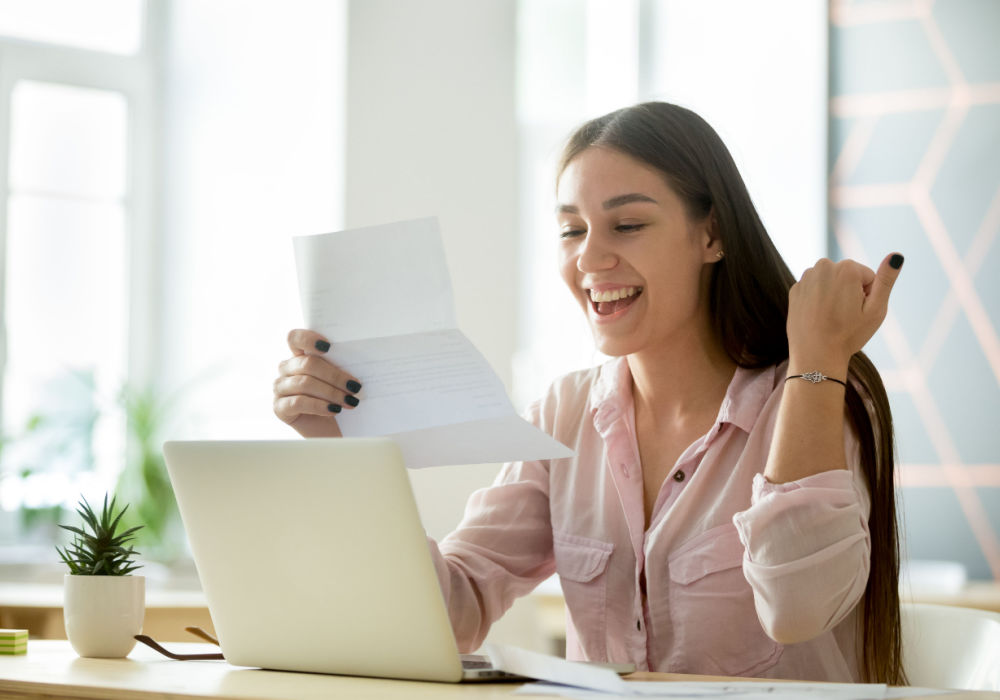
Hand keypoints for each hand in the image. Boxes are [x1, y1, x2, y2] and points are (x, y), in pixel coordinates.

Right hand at [273, 329, 362, 437]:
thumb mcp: (340, 381)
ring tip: (350, 401)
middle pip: (307, 364)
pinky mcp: (279, 408)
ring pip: (304, 383)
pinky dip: (319, 406)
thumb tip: (359, 360)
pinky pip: (298, 402)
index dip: (309, 339)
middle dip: (334, 375)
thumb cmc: (338, 400)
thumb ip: (341, 367)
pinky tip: (334, 410)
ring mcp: (280, 388)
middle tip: (355, 387)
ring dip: (331, 392)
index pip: (295, 338)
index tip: (329, 347)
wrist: (331, 431)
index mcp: (299, 355)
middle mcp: (286, 369)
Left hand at [786, 253, 902, 373]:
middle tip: (845, 316)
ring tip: (831, 317)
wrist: (815, 356)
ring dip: (833, 295)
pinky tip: (817, 317)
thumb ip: (886, 280)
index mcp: (846, 268)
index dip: (867, 296)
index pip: (868, 277)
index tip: (857, 312)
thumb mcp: (876, 309)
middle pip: (848, 277)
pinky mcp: (795, 289)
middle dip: (850, 292)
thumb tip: (896, 255)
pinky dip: (818, 300)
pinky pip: (814, 290)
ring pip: (830, 282)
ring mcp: (806, 277)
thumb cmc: (848, 335)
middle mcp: (823, 266)